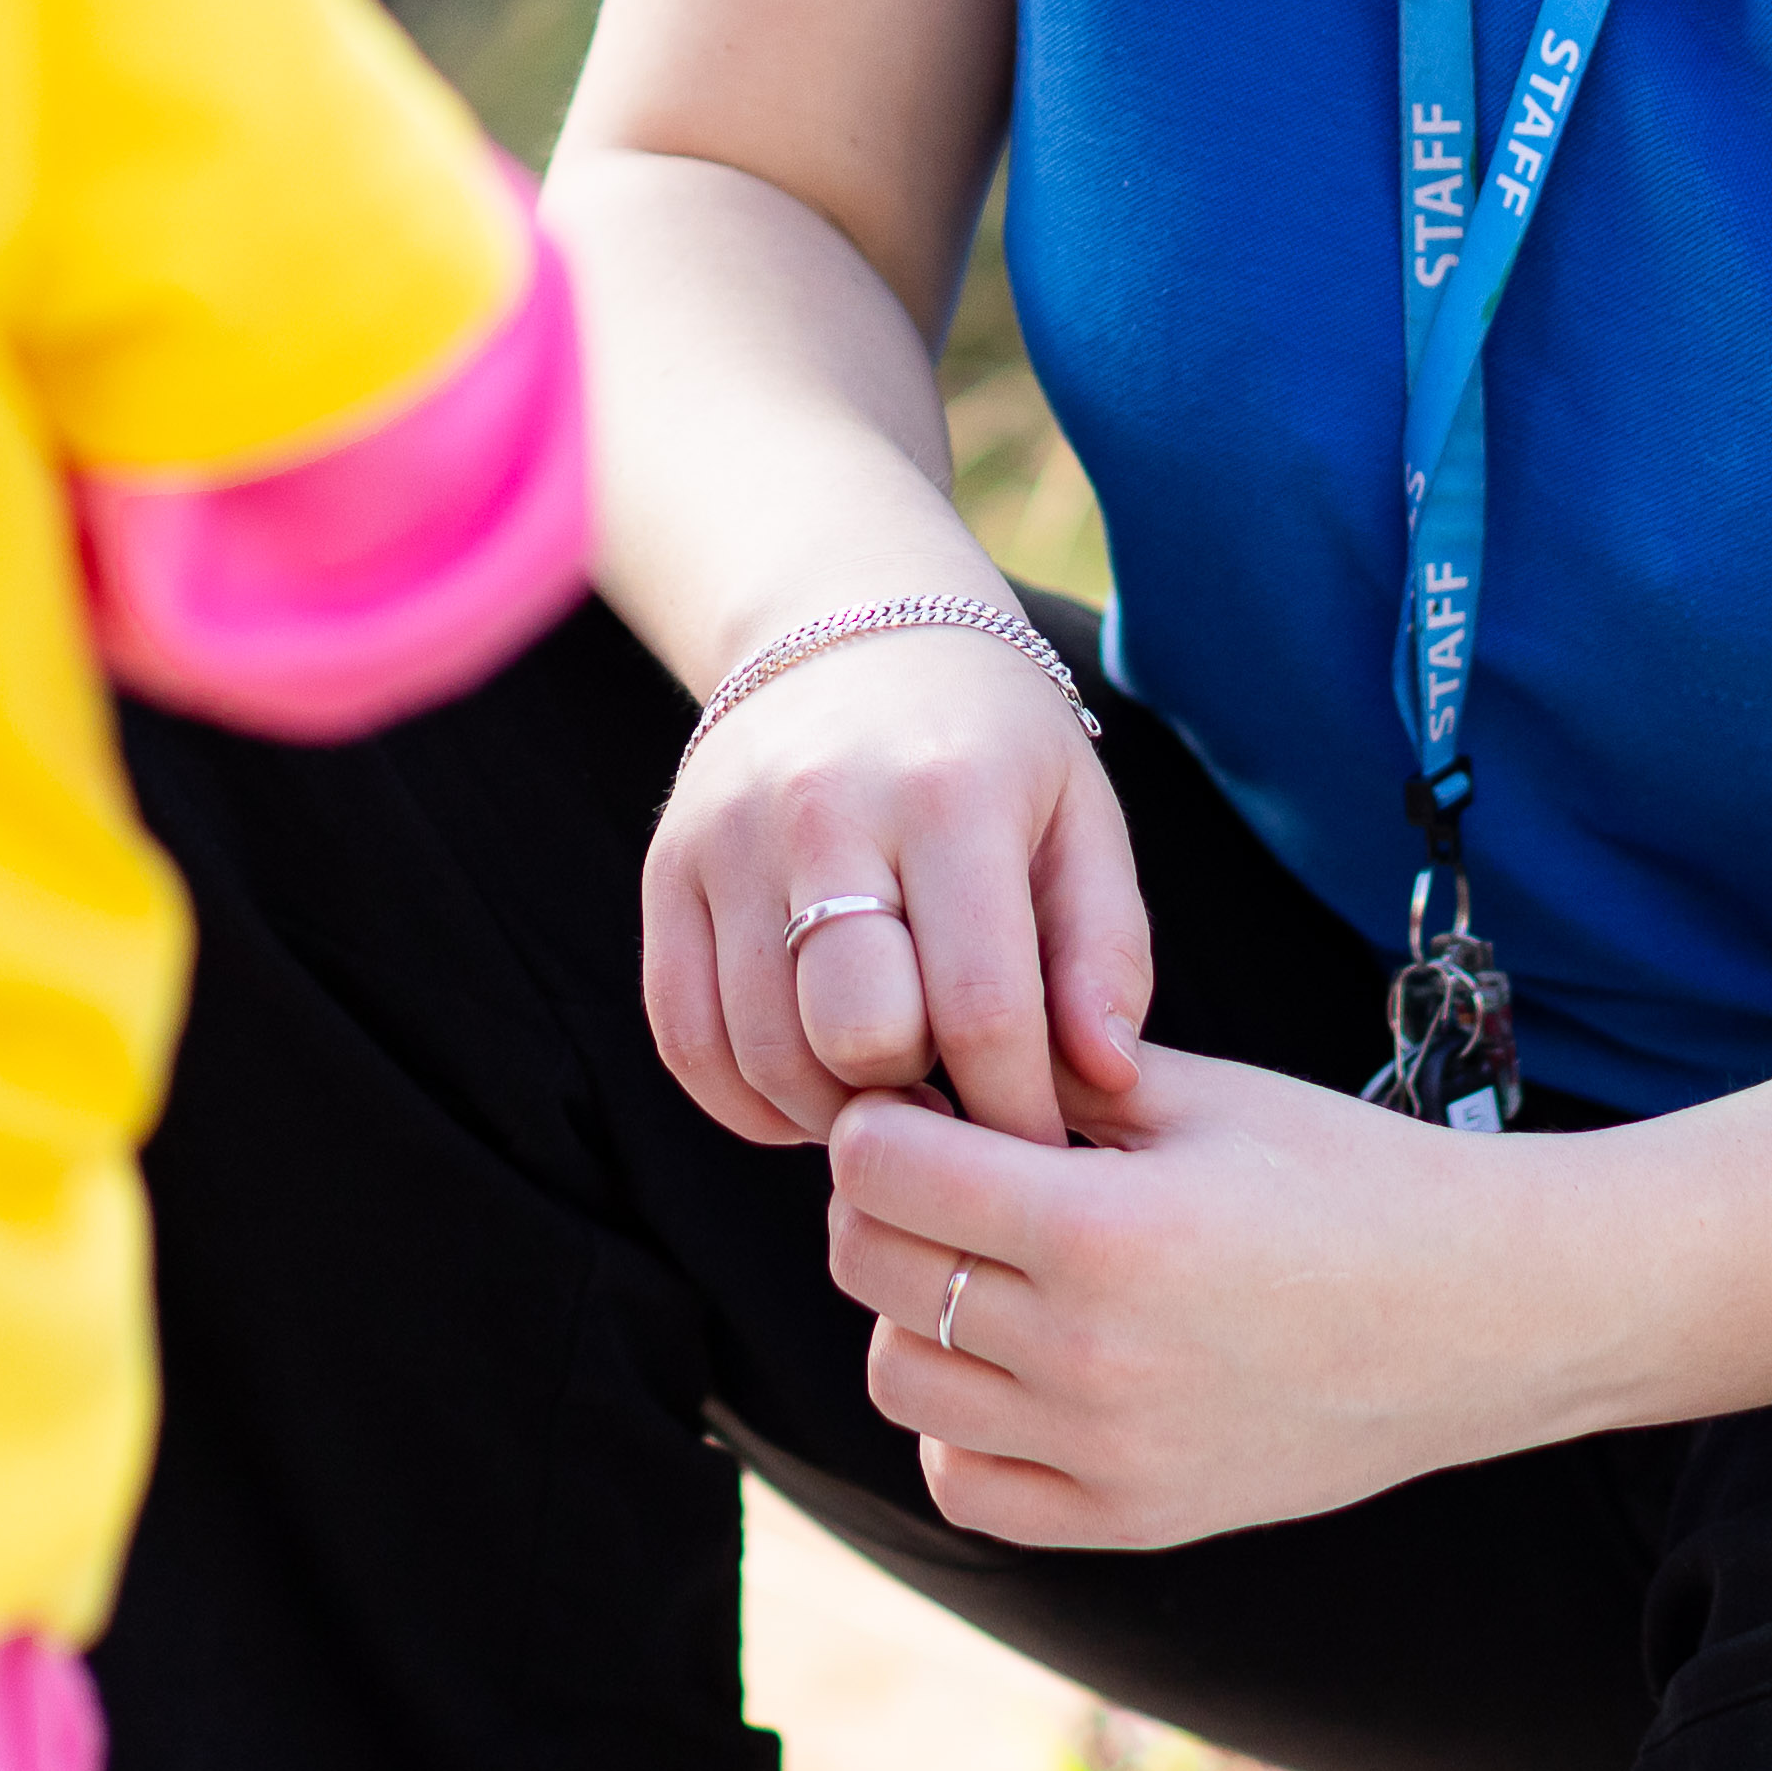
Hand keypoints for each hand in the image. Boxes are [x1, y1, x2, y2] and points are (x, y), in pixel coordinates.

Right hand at [638, 610, 1151, 1149]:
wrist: (844, 623)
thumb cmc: (989, 747)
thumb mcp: (1081, 817)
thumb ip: (1107, 951)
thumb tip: (1104, 1079)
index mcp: (948, 793)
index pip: (981, 1006)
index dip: (1017, 1111)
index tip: (1041, 1148)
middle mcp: (824, 809)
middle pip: (857, 1035)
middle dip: (919, 1102)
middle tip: (956, 1109)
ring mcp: (727, 839)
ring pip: (765, 1054)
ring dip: (836, 1113)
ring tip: (892, 1099)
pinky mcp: (664, 870)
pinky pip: (685, 1041)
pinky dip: (748, 1101)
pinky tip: (811, 1088)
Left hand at [825, 1042, 1576, 1549]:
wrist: (1489, 1314)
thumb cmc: (1352, 1178)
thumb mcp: (1206, 1098)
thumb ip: (1054, 1076)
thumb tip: (922, 1065)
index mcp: (1107, 1229)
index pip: (881, 1169)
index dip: (882, 1119)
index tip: (921, 1103)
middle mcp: (1093, 1354)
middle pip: (871, 1266)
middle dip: (884, 1200)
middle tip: (946, 1171)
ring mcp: (1110, 1451)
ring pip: (898, 1376)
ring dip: (912, 1307)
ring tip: (987, 1264)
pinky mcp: (1135, 1518)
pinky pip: (965, 1482)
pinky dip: (961, 1422)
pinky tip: (1017, 1365)